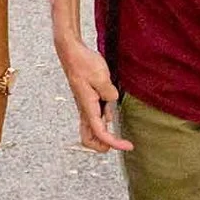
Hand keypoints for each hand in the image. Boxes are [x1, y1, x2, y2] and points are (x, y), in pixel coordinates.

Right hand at [58, 34, 131, 152]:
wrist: (72, 53)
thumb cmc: (83, 63)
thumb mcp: (100, 76)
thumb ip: (109, 92)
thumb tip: (113, 100)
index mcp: (87, 106)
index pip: (99, 133)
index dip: (114, 143)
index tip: (127, 146)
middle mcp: (84, 109)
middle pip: (88, 138)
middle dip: (102, 145)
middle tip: (119, 143)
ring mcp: (85, 105)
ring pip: (91, 129)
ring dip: (104, 133)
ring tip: (119, 128)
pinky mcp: (88, 100)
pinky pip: (95, 117)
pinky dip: (104, 120)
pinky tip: (112, 110)